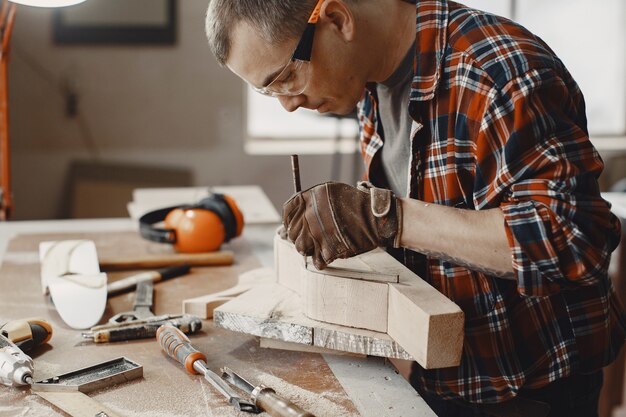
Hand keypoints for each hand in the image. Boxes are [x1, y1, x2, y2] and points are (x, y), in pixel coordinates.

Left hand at [282, 181, 400, 269]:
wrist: (375, 217)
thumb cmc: (353, 204)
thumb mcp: (328, 193)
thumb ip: (307, 204)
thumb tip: (285, 226)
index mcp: (308, 198)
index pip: (287, 213)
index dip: (290, 222)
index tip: (296, 226)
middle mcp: (309, 215)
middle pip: (292, 234)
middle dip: (301, 236)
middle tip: (313, 236)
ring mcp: (317, 234)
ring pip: (301, 248)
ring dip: (310, 248)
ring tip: (323, 243)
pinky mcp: (328, 250)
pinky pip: (316, 261)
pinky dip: (323, 259)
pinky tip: (331, 251)